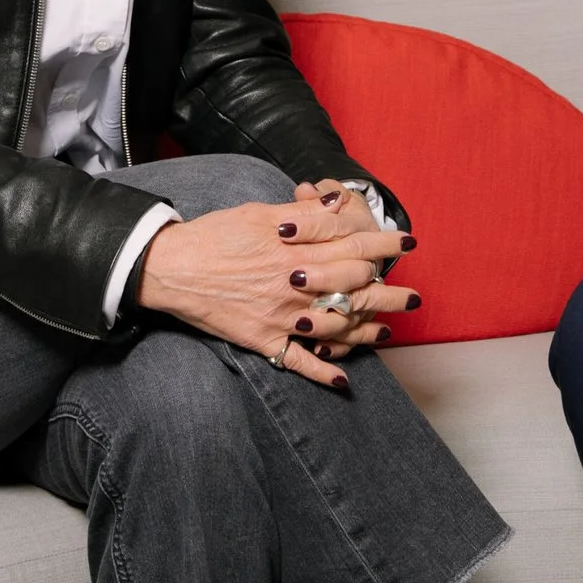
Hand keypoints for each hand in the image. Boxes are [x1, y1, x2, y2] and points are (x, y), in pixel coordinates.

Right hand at [134, 191, 417, 389]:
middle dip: (387, 291)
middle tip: (413, 295)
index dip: (383, 243)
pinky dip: (321, 372)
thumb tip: (338, 203)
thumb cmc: (215, 234)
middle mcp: (292, 283)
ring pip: (334, 327)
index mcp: (293, 247)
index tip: (406, 242)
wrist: (169, 267)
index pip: (351, 244)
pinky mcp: (262, 339)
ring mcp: (279, 316)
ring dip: (366, 330)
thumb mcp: (260, 213)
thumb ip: (303, 213)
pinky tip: (344, 379)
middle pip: (352, 288)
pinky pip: (297, 362)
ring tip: (389, 329)